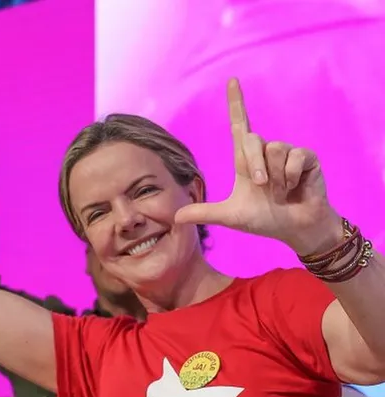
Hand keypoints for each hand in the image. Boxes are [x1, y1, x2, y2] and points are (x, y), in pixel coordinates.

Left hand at [175, 79, 340, 254]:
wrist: (295, 229)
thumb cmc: (264, 219)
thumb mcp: (230, 216)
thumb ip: (205, 213)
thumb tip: (175, 218)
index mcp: (246, 159)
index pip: (239, 125)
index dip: (236, 103)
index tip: (232, 81)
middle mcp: (266, 151)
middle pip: (252, 139)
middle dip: (255, 165)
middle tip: (261, 186)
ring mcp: (288, 152)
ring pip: (275, 148)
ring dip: (276, 178)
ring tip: (281, 191)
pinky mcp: (307, 157)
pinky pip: (294, 158)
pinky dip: (291, 178)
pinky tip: (296, 187)